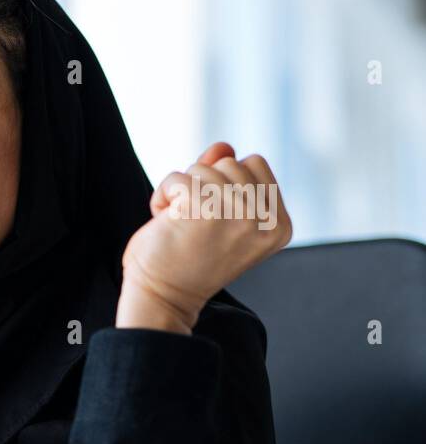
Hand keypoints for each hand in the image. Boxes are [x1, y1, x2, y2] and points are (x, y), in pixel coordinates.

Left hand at [116, 142, 291, 333]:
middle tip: (195, 223)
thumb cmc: (188, 257)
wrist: (164, 297)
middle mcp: (266, 220)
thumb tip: (223, 146)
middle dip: (204, 184)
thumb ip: (225, 176)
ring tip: (181, 224)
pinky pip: (177, 178)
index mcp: (280, 223)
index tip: (217, 219)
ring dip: (182, 191)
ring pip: (204, 167)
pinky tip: (166, 223)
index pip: (256, 164)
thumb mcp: (218, 213)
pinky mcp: (205, 211)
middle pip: (230, 162)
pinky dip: (163, 196)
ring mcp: (238, 215)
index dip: (226, 182)